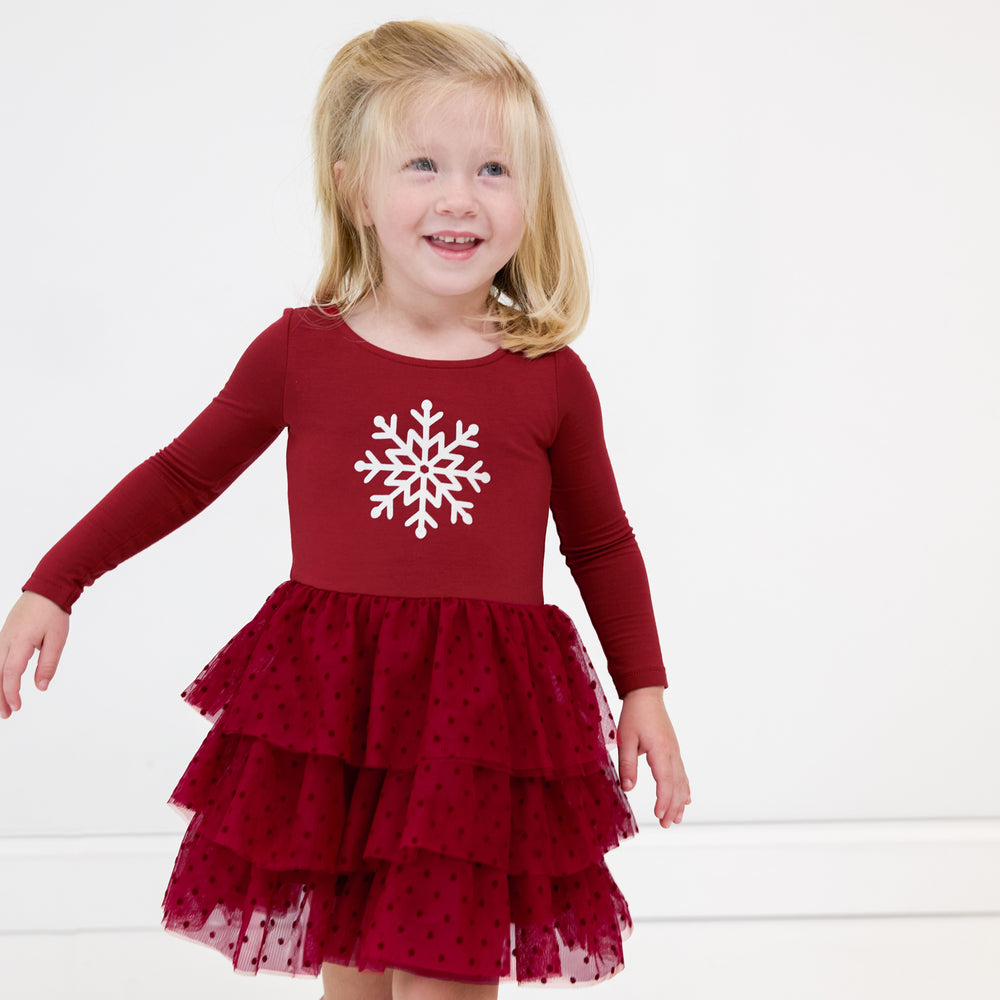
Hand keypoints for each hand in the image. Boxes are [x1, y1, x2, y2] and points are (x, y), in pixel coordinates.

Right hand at [0, 592, 68, 718]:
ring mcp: (2, 638)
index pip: (10, 674)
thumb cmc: (53, 613)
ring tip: (2, 706)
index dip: (11, 693)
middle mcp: (5, 641)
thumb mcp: (57, 639)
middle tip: (5, 715)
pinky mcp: (4, 636)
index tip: (16, 708)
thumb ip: (48, 664)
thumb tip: (40, 687)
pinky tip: (0, 686)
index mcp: (19, 642)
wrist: (46, 589)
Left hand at [616, 686, 690, 828]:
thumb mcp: (626, 739)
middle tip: (666, 825)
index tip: (659, 816)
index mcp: (661, 751)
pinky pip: (682, 772)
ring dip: (680, 801)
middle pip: (676, 785)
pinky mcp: (673, 749)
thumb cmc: (634, 715)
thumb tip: (627, 788)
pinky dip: (684, 788)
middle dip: (672, 807)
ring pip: (681, 781)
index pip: (665, 782)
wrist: (646, 694)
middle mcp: (672, 753)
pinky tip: (686, 798)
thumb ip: (627, 764)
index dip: (663, 801)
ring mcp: (675, 751)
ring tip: (676, 819)